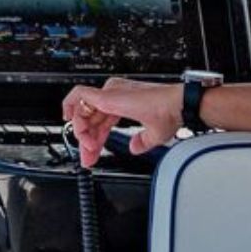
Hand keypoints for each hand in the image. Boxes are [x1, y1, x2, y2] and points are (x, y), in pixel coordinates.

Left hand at [61, 76, 182, 166]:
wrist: (176, 105)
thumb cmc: (171, 113)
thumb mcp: (153, 134)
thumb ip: (141, 141)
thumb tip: (134, 147)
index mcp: (125, 102)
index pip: (102, 123)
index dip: (96, 140)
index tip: (93, 155)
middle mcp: (115, 95)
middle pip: (91, 119)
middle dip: (87, 141)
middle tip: (87, 158)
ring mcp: (109, 93)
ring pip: (83, 110)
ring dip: (82, 131)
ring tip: (88, 148)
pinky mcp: (106, 95)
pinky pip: (79, 97)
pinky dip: (74, 112)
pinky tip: (74, 127)